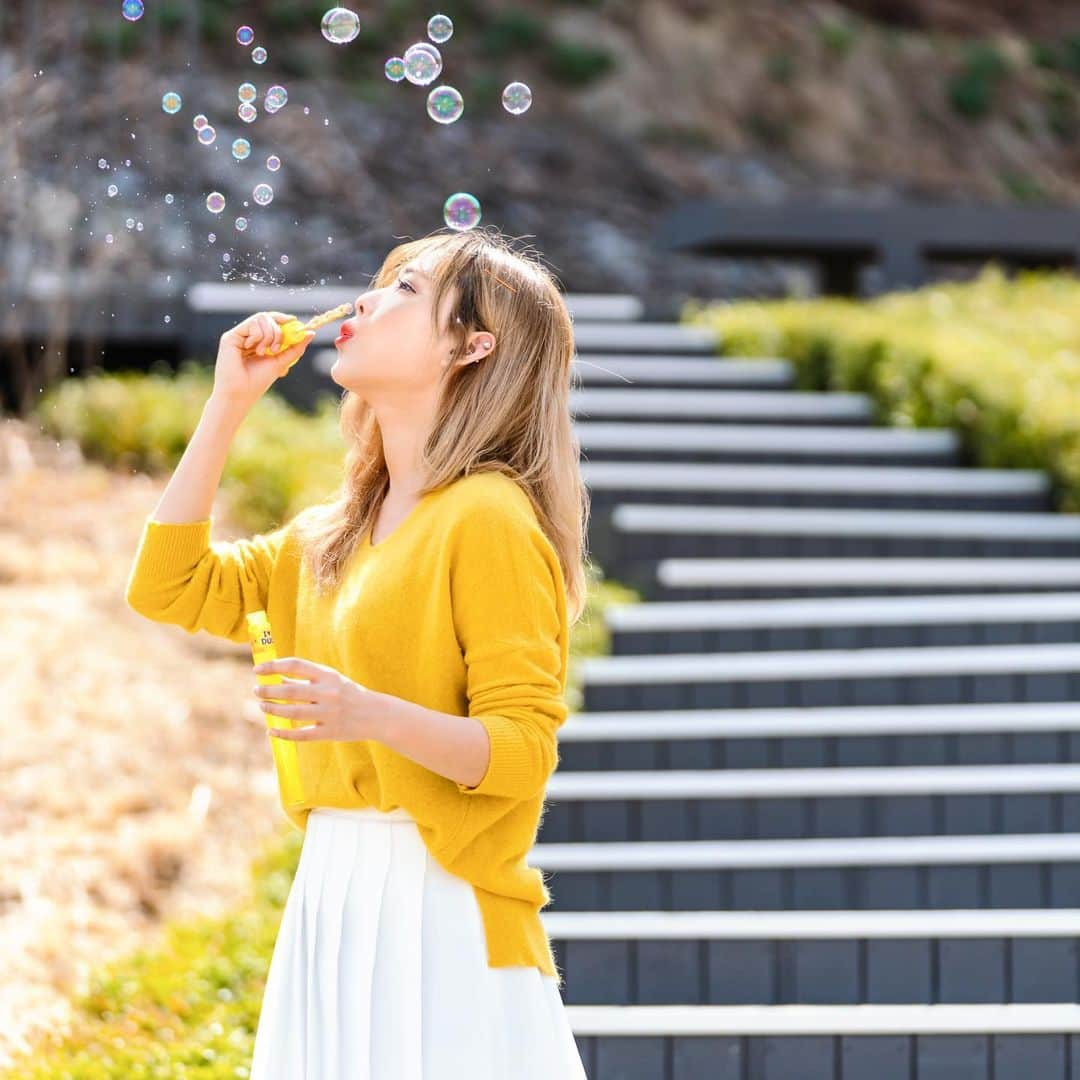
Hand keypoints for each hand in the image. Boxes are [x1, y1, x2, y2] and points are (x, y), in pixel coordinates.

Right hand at [212, 311, 314, 407]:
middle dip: (277, 330)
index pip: (270, 321)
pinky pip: (251, 324)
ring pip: (261, 318)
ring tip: (263, 352)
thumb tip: (310, 333)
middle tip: (276, 348)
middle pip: (267, 317)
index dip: (282, 318)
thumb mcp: (281, 361)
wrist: (241, 393)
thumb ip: (295, 348)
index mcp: (258, 341)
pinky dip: (258, 336)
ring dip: (269, 335)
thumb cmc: (258, 381)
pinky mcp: (230, 337)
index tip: (294, 320)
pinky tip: (252, 350)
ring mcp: (239, 335)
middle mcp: (247, 336)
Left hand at [249, 657, 386, 741]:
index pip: (296, 665)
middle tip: (256, 690)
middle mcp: (329, 693)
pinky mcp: (330, 732)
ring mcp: (330, 714)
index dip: (273, 666)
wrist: (376, 715)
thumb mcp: (332, 681)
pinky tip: (272, 730)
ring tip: (262, 706)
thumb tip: (276, 679)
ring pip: (293, 713)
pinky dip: (284, 733)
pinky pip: (301, 734)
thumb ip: (306, 680)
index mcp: (328, 676)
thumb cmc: (349, 694)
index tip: (257, 670)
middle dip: (268, 691)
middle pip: (290, 692)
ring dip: (273, 709)